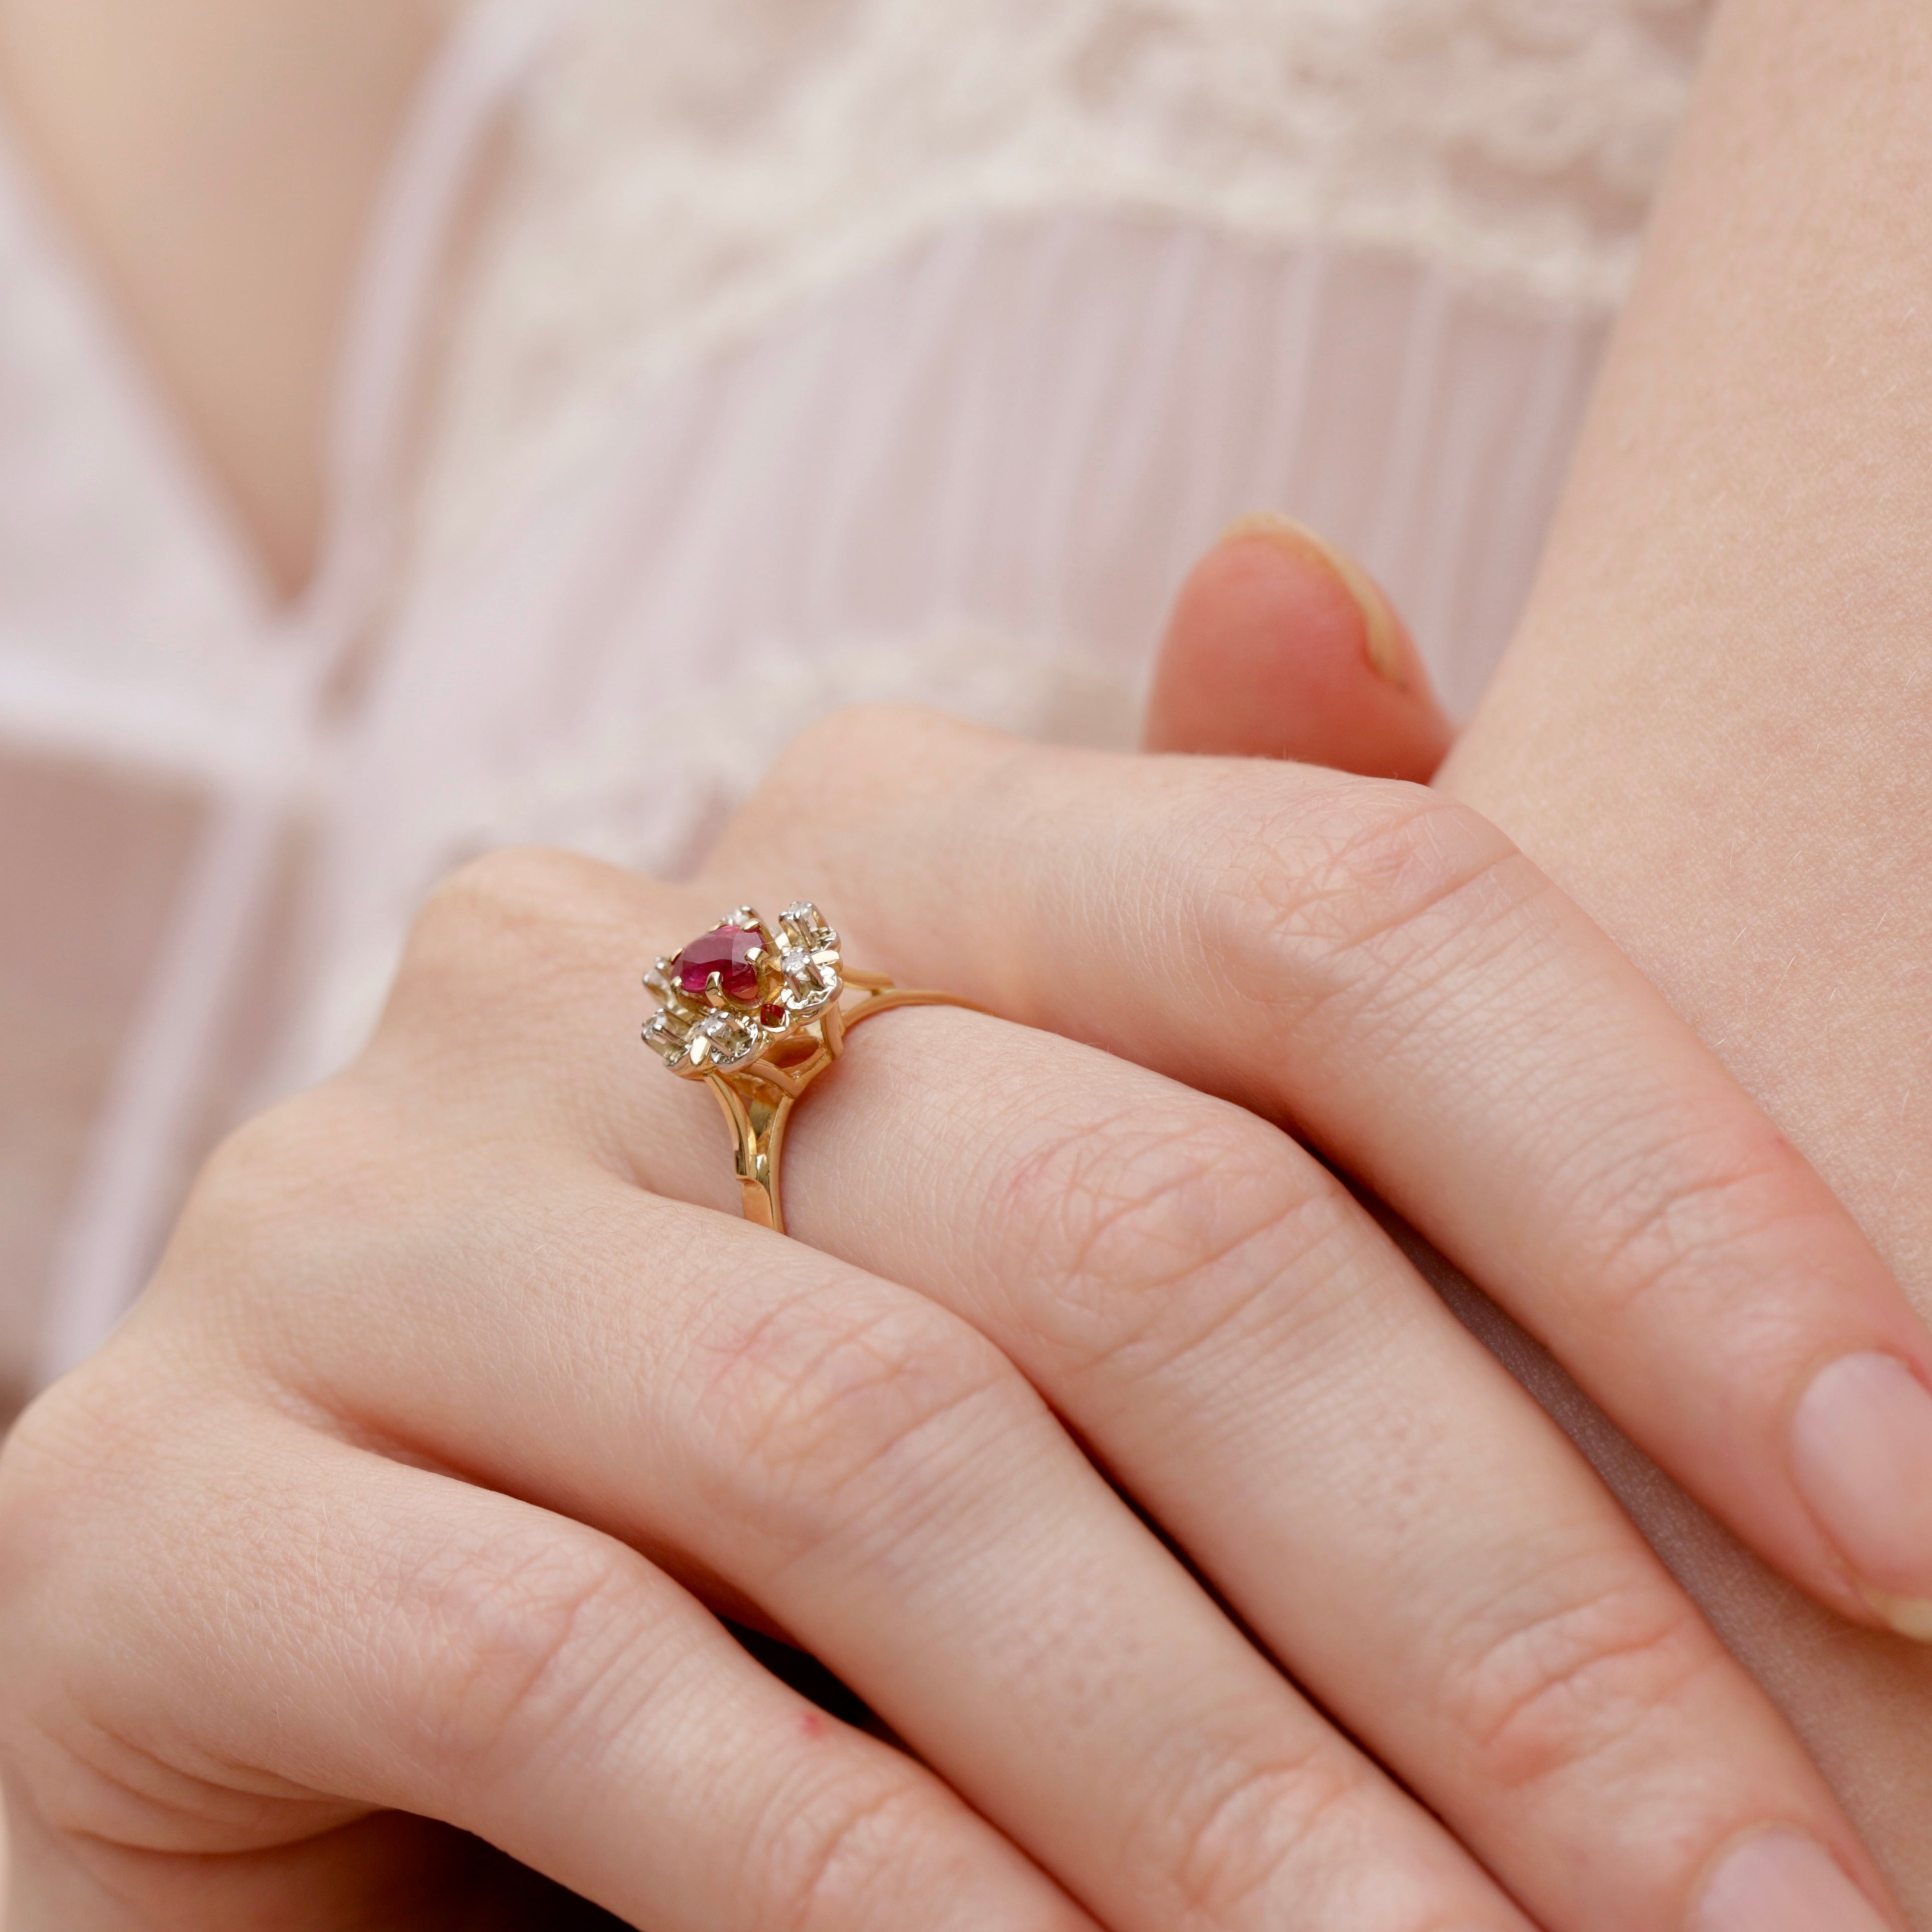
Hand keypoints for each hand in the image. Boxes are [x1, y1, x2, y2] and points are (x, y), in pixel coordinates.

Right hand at [1, 659, 1911, 1931]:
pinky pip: (583, 1677)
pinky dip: (892, 1900)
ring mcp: (344, 1214)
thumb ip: (1185, 966)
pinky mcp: (147, 1497)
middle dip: (1496, 1599)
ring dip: (1235, 1799)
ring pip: (880, 1457)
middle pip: (1136, 1221)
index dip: (1651, 1179)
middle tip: (1775, 1910)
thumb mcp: (1036, 1233)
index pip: (1317, 896)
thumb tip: (1311, 581)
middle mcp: (571, 963)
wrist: (414, 1712)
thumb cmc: (814, 1486)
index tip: (1912, 1490)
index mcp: (837, 849)